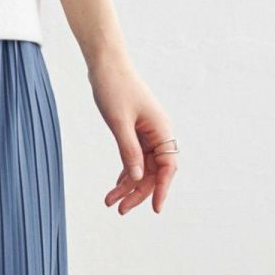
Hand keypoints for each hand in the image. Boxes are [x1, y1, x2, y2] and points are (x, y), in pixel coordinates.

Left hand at [88, 56, 177, 214]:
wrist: (106, 64)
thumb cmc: (114, 87)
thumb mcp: (119, 122)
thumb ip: (129, 150)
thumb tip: (137, 178)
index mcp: (161, 130)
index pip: (167, 167)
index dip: (162, 189)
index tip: (156, 209)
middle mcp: (158, 133)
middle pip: (153, 172)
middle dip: (138, 192)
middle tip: (119, 210)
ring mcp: (147, 133)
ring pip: (142, 168)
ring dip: (128, 186)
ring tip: (110, 203)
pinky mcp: (135, 131)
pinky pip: (134, 158)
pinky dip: (125, 173)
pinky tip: (115, 187)